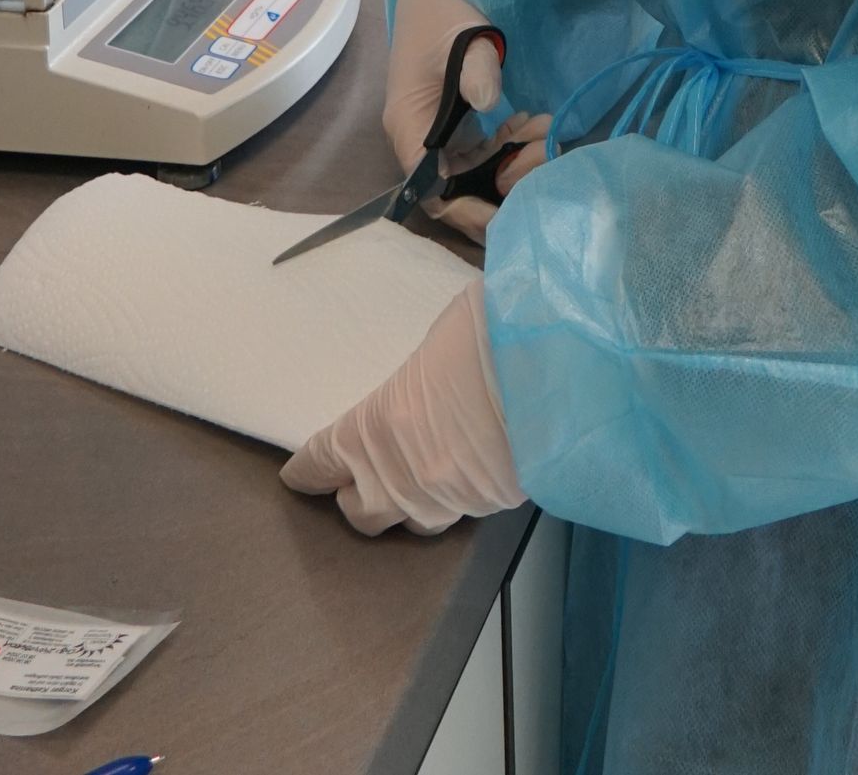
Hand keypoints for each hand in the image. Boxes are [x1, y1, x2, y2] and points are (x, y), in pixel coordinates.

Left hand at [281, 277, 523, 535]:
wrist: (560, 367)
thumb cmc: (491, 333)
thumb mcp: (439, 337)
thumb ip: (418, 375)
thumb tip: (426, 380)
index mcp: (377, 425)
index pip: (323, 461)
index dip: (307, 469)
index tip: (297, 475)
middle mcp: (403, 475)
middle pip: (359, 512)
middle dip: (355, 496)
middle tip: (359, 479)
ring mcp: (449, 499)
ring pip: (411, 524)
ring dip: (405, 507)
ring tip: (413, 482)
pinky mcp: (492, 508)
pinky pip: (459, 513)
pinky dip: (454, 499)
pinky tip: (465, 475)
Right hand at [385, 0, 548, 238]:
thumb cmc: (443, 10)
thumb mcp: (465, 36)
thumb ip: (478, 69)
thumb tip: (488, 102)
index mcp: (408, 124)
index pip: (431, 188)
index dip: (466, 208)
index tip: (506, 214)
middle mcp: (416, 135)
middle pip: (452, 187)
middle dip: (498, 185)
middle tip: (540, 169)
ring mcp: (434, 128)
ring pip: (470, 170)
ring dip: (508, 162)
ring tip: (544, 135)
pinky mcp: (451, 118)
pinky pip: (477, 149)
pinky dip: (506, 144)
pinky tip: (532, 122)